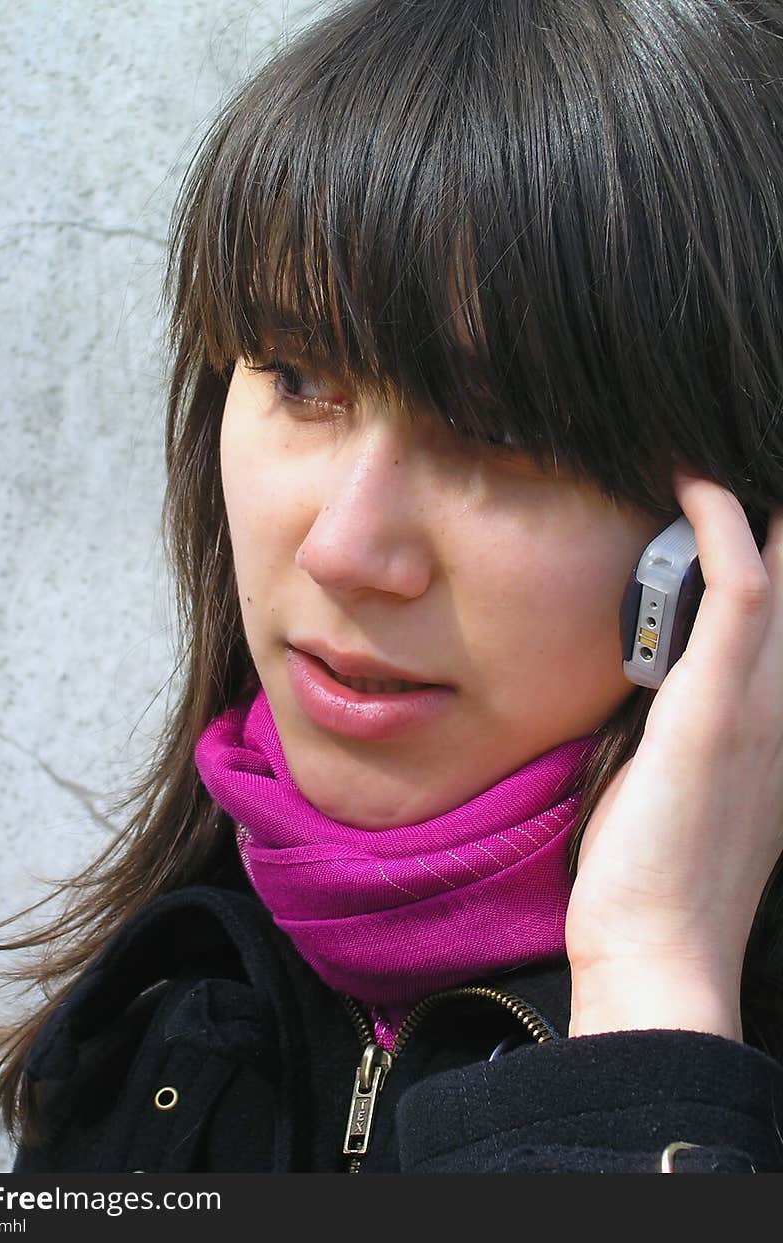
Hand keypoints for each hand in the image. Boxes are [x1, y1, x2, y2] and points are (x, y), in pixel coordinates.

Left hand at [566, 473, 782, 1039]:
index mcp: (780, 717)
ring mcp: (762, 701)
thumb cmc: (658, 867)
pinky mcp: (716, 707)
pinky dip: (719, 524)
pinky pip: (738, 590)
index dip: (779, 547)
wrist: (658, 949)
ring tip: (707, 449)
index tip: (743, 500)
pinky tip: (692, 482)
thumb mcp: (678, 774)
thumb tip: (644, 661)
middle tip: (743, 448)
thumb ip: (680, 712)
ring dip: (754, 501)